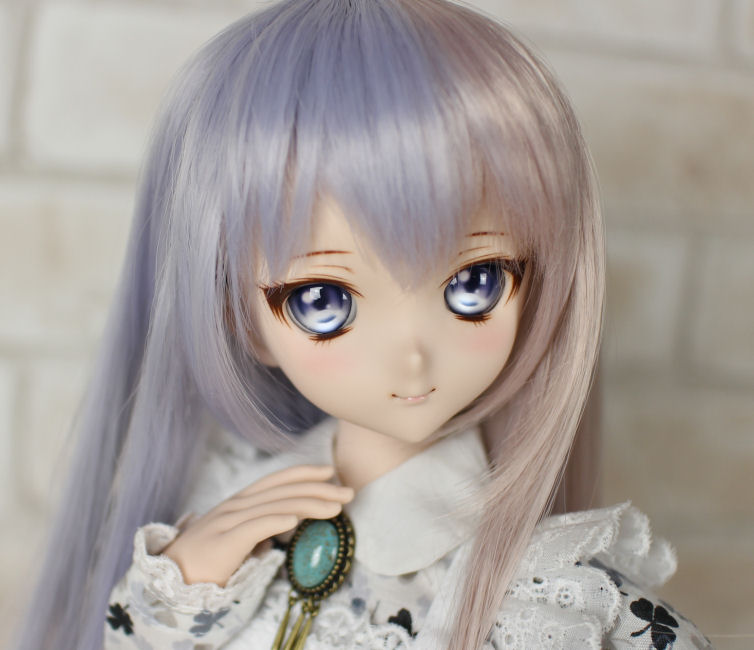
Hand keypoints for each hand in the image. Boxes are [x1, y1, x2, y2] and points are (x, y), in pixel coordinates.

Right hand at [163, 465, 353, 585]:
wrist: (167, 583)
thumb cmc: (202, 565)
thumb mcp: (234, 541)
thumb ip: (256, 531)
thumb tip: (280, 529)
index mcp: (239, 504)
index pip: (276, 482)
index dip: (303, 474)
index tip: (331, 472)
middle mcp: (235, 506)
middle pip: (283, 491)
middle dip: (318, 489)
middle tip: (348, 492)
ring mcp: (228, 521)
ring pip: (275, 505)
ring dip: (309, 503)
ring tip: (336, 506)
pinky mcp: (223, 542)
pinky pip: (254, 526)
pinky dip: (276, 519)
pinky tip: (296, 518)